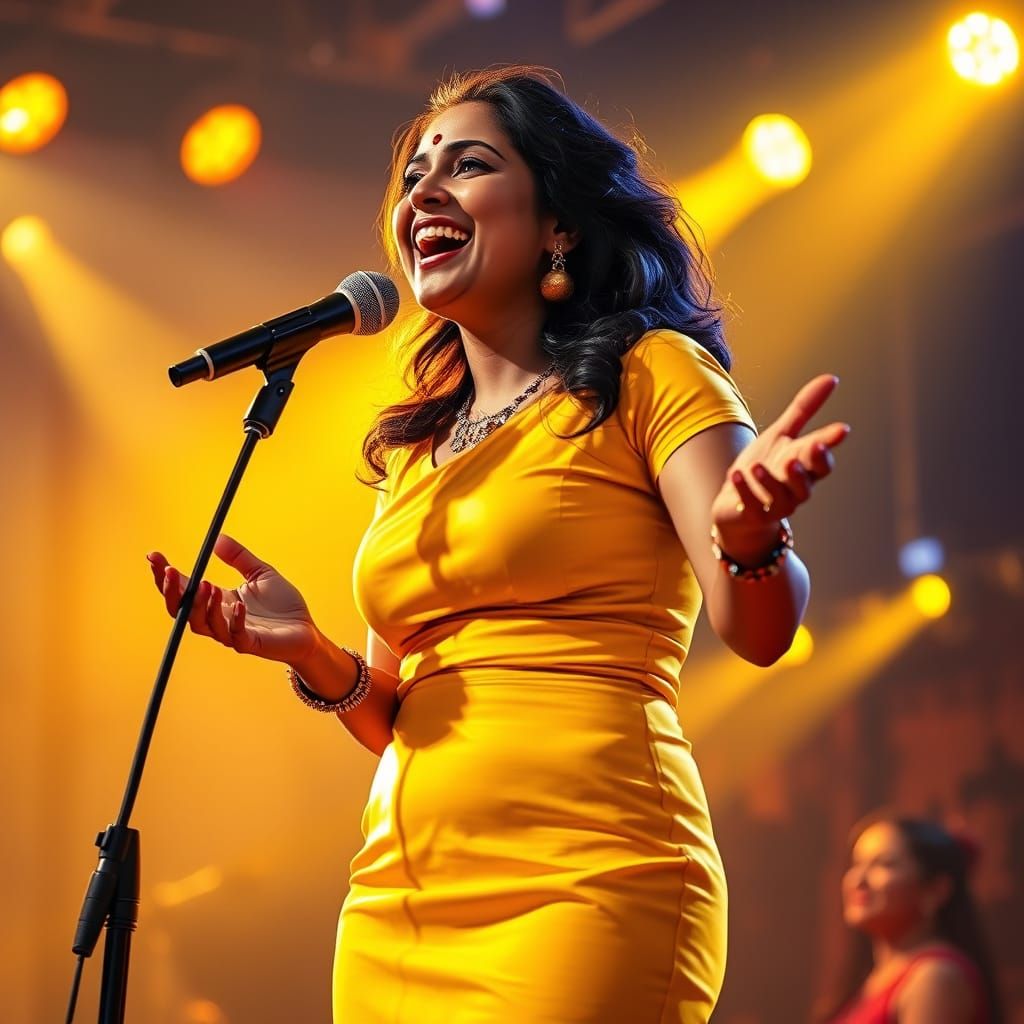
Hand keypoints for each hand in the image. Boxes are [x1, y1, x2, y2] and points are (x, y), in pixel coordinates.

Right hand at [146, 534, 319, 664]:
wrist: (306, 630)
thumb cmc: (282, 605)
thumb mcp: (261, 573)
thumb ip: (239, 558)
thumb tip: (218, 538)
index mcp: (217, 601)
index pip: (184, 589)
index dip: (165, 576)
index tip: (153, 556)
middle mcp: (218, 618)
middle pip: (181, 610)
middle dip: (171, 592)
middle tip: (168, 571)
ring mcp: (232, 633)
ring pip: (203, 624)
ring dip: (201, 605)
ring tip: (206, 585)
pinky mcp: (251, 644)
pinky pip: (235, 635)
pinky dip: (234, 620)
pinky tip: (238, 605)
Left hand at [710, 374, 849, 557]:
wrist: (736, 504)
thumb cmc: (764, 467)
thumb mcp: (781, 434)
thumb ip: (804, 410)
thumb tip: (831, 379)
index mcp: (803, 467)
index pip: (821, 459)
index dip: (830, 445)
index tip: (841, 430)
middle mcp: (794, 490)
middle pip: (807, 483)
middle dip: (810, 466)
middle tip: (812, 447)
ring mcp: (775, 505)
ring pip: (781, 498)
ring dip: (769, 481)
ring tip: (757, 466)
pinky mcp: (754, 515)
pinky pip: (752, 505)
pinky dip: (744, 491)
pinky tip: (735, 474)